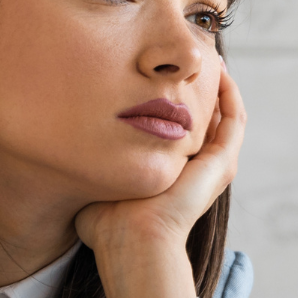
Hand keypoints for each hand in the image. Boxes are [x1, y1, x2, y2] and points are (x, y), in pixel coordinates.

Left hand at [75, 70, 245, 297]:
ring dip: (219, 82)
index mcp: (174, 171)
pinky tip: (217, 69)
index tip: (155, 70)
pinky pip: (234, 118)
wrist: (132, 244)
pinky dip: (229, 92)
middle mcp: (198, 167)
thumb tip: (63, 144)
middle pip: (206, 114)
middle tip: (185, 54)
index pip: (180, 126)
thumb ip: (92, 162)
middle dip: (198, 82)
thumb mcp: (100, 181)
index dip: (173, 96)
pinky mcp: (222, 162)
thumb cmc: (108, 226)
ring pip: (226, 112)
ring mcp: (215, 165)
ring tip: (207, 53)